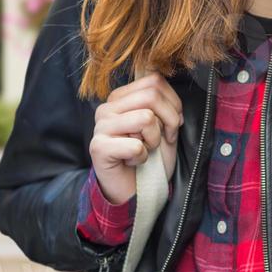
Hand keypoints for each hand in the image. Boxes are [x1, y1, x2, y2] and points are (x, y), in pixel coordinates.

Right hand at [89, 73, 182, 205]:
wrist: (134, 190)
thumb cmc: (149, 157)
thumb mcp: (162, 125)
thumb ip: (163, 103)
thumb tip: (169, 91)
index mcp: (120, 97)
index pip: (154, 81)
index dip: (173, 104)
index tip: (171, 126)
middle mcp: (107, 108)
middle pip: (151, 96)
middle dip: (169, 121)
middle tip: (164, 140)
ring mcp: (100, 126)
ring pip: (145, 118)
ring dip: (153, 141)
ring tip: (144, 150)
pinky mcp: (98, 147)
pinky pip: (136, 145)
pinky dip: (142, 157)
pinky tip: (132, 161)